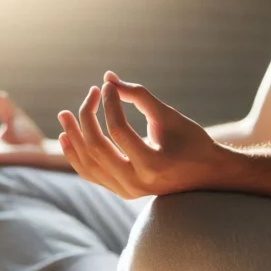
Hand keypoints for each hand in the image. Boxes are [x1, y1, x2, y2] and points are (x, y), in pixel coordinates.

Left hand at [57, 71, 226, 198]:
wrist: (206, 175)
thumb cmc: (191, 141)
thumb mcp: (168, 116)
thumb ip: (139, 96)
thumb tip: (108, 77)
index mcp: (153, 164)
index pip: (119, 131)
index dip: (110, 104)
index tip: (109, 87)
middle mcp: (137, 183)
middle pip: (98, 148)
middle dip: (87, 118)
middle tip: (89, 94)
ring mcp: (127, 191)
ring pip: (89, 164)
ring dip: (74, 137)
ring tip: (64, 115)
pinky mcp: (122, 192)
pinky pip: (91, 174)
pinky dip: (76, 156)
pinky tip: (67, 136)